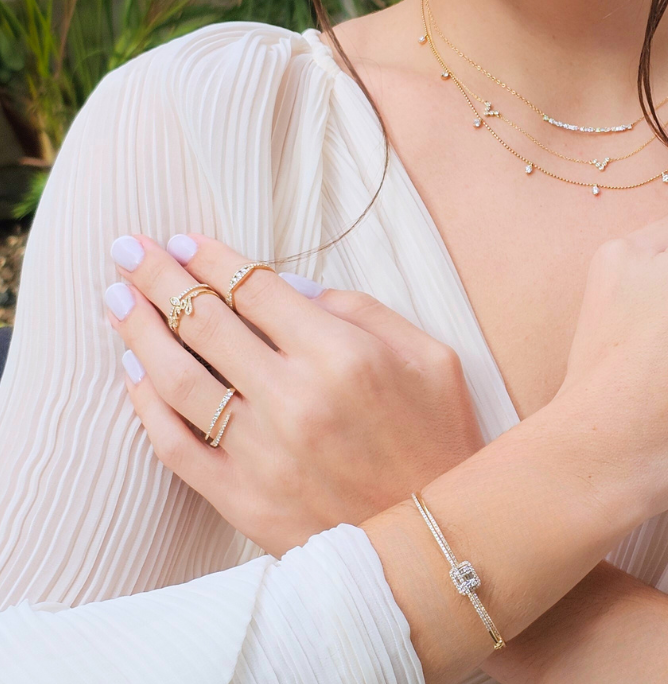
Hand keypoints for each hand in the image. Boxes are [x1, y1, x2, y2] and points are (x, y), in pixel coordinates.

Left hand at [105, 235, 483, 556]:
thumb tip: (287, 289)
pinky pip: (175, 446)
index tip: (183, 238)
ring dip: (140, 330)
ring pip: (178, 378)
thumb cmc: (439, 437)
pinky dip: (146, 406)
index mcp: (343, 355)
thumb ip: (360, 310)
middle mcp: (294, 398)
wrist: (436, 541)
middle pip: (206, 322)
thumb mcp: (429, 355)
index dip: (213, 257)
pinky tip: (132, 372)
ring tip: (115, 298)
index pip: (256, 288)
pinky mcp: (243, 499)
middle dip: (161, 277)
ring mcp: (262, 453)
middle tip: (128, 248)